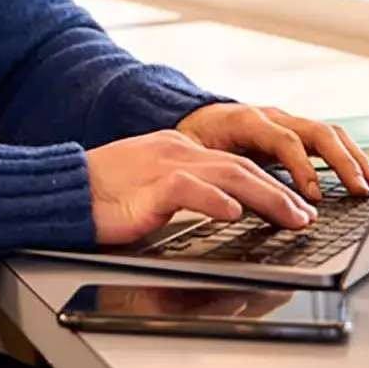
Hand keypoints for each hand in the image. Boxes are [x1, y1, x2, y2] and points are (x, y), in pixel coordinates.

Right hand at [85, 130, 316, 245]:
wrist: (62, 190)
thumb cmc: (102, 196)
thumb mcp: (153, 189)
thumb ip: (187, 193)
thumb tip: (225, 210)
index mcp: (179, 150)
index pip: (236, 163)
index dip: (271, 184)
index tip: (296, 205)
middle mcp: (178, 151)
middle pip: (242, 167)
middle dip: (281, 193)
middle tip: (306, 216)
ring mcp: (164, 166)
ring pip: (229, 175)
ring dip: (266, 198)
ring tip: (291, 217)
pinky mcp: (148, 186)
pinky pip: (189, 190)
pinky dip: (215, 200)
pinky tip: (235, 213)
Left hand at [175, 103, 368, 201]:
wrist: (194, 118)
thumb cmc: (194, 139)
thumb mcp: (193, 155)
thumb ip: (210, 172)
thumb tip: (221, 198)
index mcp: (246, 120)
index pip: (284, 140)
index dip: (301, 168)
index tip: (313, 196)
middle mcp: (273, 117)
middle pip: (317, 132)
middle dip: (342, 162)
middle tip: (359, 191)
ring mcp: (288, 122)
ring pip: (330, 134)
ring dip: (354, 159)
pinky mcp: (297, 133)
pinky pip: (329, 141)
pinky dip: (350, 158)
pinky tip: (364, 179)